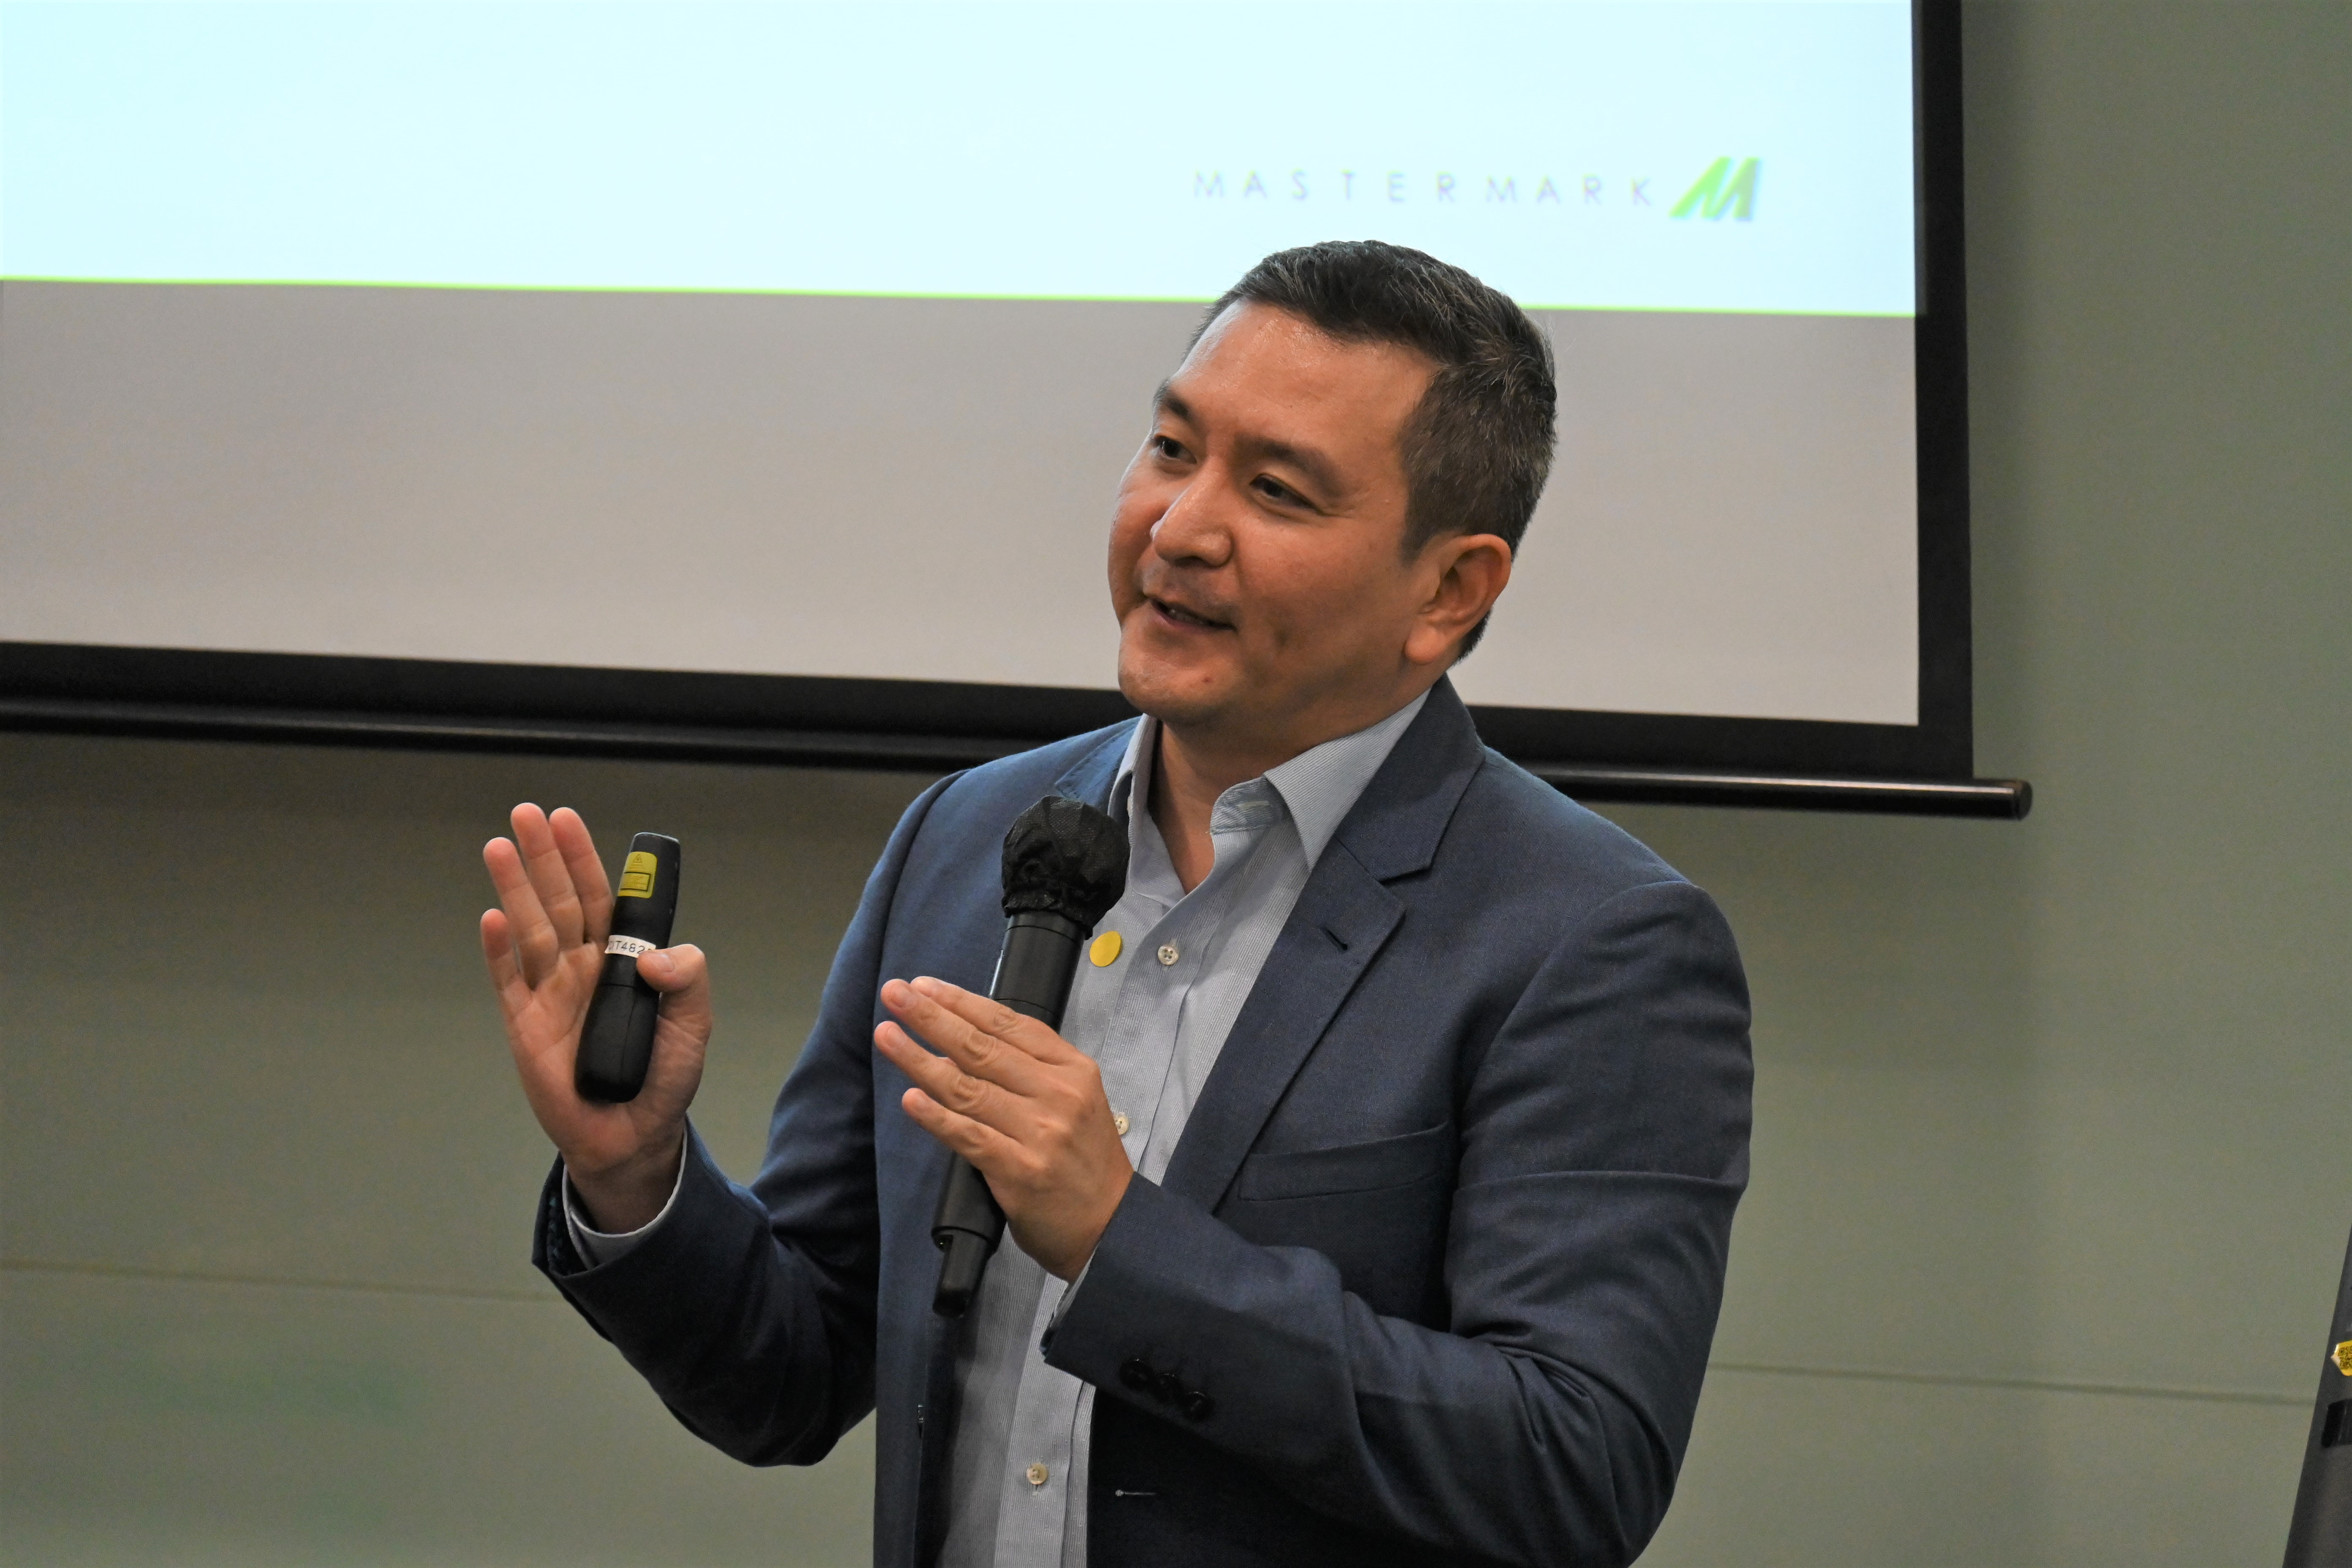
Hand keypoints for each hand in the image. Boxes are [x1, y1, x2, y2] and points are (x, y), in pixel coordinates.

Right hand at [480, 803, 709, 1231]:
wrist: (631, 1135)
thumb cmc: (664, 1079)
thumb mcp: (694, 1027)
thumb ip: (689, 982)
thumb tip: (661, 956)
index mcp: (624, 961)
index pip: (604, 898)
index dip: (585, 860)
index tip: (569, 821)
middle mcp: (583, 967)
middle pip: (561, 901)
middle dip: (544, 857)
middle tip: (526, 813)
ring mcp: (551, 992)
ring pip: (530, 929)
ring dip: (515, 888)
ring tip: (499, 846)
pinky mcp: (525, 1024)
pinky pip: (507, 979)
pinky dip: (498, 950)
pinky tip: (491, 917)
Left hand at [875, 977, 1132, 1279]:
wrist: (1112, 1226)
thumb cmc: (1085, 1162)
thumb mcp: (1076, 1100)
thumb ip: (1031, 1071)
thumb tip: (967, 1041)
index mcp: (1072, 1070)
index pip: (1009, 1025)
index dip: (962, 1002)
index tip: (924, 987)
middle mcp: (1057, 1094)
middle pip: (982, 1047)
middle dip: (933, 1017)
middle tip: (895, 995)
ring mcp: (1039, 1132)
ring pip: (968, 1087)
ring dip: (920, 1058)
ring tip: (888, 1036)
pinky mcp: (1020, 1171)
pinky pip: (969, 1136)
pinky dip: (937, 1116)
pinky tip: (910, 1098)